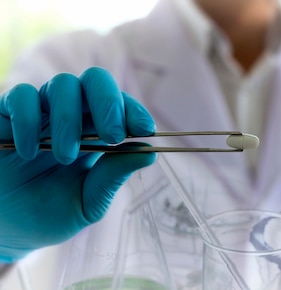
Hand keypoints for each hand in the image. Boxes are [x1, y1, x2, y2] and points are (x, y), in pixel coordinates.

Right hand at [0, 67, 156, 262]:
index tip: (145, 130)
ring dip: (69, 119)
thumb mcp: (87, 203)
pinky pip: (21, 96)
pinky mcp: (6, 115)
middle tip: (112, 136)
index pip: (121, 106)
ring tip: (65, 157)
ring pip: (63, 84)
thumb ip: (112, 178)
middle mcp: (72, 115)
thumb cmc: (48, 215)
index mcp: (97, 133)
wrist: (3, 231)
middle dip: (109, 102)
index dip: (135, 111)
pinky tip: (28, 152)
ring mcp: (39, 112)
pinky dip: (28, 120)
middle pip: (96, 80)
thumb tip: (149, 154)